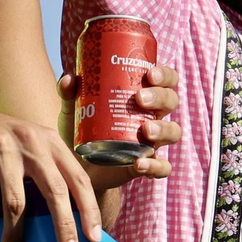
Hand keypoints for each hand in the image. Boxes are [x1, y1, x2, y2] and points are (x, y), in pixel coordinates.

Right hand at [0, 107, 103, 241]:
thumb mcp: (27, 148)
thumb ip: (46, 173)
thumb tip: (63, 220)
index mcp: (49, 141)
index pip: (78, 177)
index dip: (88, 208)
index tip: (93, 236)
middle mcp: (30, 140)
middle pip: (55, 189)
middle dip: (64, 225)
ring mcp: (2, 146)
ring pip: (16, 200)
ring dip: (14, 233)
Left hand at [56, 64, 181, 190]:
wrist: (76, 167)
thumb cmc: (81, 130)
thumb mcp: (73, 111)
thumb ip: (70, 94)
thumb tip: (68, 79)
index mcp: (141, 96)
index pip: (165, 79)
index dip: (164, 75)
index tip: (149, 74)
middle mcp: (152, 116)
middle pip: (171, 101)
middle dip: (160, 97)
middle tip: (140, 99)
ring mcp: (151, 142)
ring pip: (173, 132)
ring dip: (163, 129)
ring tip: (146, 130)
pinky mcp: (146, 165)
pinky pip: (162, 167)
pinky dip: (155, 166)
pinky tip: (139, 163)